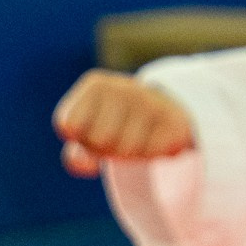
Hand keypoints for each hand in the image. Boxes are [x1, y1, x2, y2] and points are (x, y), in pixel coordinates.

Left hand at [53, 70, 194, 175]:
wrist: (165, 114)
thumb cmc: (116, 127)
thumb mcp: (89, 135)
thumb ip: (76, 153)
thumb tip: (79, 161)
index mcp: (96, 84)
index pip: (70, 126)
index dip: (80, 139)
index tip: (91, 130)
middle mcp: (124, 87)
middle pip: (99, 140)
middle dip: (106, 149)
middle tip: (118, 138)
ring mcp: (152, 102)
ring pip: (127, 150)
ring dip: (131, 155)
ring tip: (137, 140)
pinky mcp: (176, 121)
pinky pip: (152, 153)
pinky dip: (152, 155)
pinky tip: (155, 142)